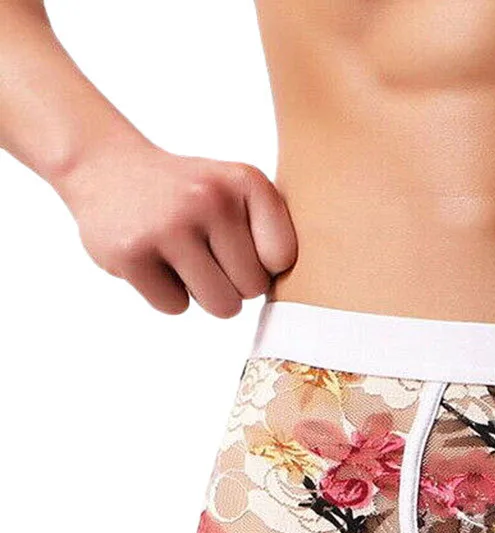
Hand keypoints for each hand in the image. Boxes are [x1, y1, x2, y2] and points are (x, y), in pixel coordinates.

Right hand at [57, 139, 297, 316]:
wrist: (105, 167)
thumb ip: (276, 237)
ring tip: (182, 257)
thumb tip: (298, 310)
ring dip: (204, 294)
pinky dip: (166, 293)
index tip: (237, 241)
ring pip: (222, 307)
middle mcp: (210, 198)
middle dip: (232, 281)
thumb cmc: (192, 196)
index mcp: (246, 182)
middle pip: (252, 289)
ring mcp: (168, 226)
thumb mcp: (239, 195)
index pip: (281, 261)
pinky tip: (152, 257)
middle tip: (203, 249)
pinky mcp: (130, 253)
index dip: (261, 263)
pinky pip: (176, 308)